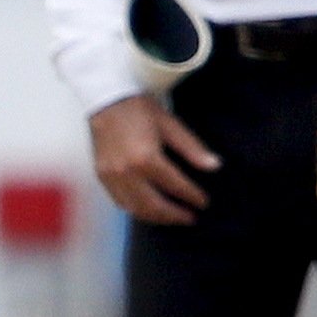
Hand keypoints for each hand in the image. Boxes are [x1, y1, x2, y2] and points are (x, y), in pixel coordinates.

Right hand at [89, 94, 221, 224]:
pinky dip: (136, 210)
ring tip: (172, 218)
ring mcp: (112, 176)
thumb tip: (214, 166)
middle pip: (155, 205)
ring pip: (136, 209)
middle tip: (191, 217)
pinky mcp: (102, 175)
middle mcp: (126, 172)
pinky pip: (120, 202)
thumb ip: (192, 148)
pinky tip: (148, 209)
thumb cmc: (138, 108)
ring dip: (156, 218)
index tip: (204, 202)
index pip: (176, 186)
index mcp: (146, 158)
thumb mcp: (170, 124)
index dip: (193, 196)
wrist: (105, 98)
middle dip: (175, 215)